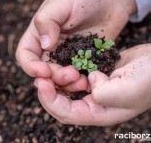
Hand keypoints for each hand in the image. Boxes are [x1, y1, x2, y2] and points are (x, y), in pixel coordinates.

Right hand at [16, 0, 135, 77]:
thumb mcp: (61, 4)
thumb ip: (47, 22)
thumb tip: (45, 45)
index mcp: (39, 35)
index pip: (25, 55)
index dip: (31, 67)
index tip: (44, 71)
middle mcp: (50, 48)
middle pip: (44, 71)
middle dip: (55, 77)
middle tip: (71, 75)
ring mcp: (67, 56)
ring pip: (61, 78)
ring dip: (68, 84)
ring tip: (82, 81)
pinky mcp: (83, 61)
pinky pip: (79, 76)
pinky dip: (82, 82)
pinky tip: (90, 81)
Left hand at [35, 44, 150, 125]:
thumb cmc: (148, 80)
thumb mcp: (125, 91)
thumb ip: (102, 93)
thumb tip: (89, 82)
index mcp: (99, 113)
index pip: (66, 113)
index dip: (50, 100)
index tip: (41, 83)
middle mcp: (94, 105)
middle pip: (62, 104)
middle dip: (48, 92)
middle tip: (39, 77)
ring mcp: (93, 91)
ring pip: (66, 91)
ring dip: (56, 82)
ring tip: (50, 71)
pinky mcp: (94, 77)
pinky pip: (74, 78)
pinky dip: (65, 73)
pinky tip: (62, 65)